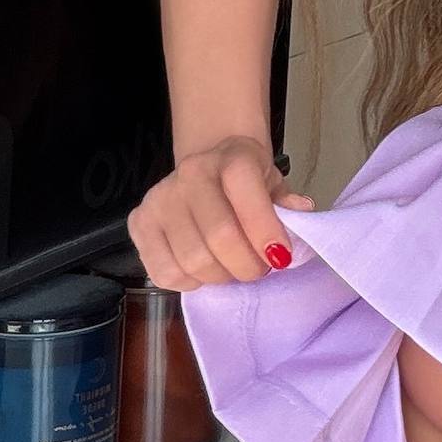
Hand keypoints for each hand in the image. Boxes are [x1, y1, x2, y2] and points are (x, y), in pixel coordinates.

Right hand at [127, 135, 315, 289]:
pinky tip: (204, 268)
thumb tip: (302, 213)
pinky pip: (165, 273)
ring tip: (233, 267)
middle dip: (248, 266)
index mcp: (232, 159)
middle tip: (259, 269)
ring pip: (193, 261)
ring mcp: (159, 199)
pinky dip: (191, 282)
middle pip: (220, 238)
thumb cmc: (246, 182)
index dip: (267, 234)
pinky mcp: (138, 223)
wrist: (208, 164)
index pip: (248, 197)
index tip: (281, 257)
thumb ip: (288, 203)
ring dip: (221, 276)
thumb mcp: (274, 184)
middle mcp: (191, 174)